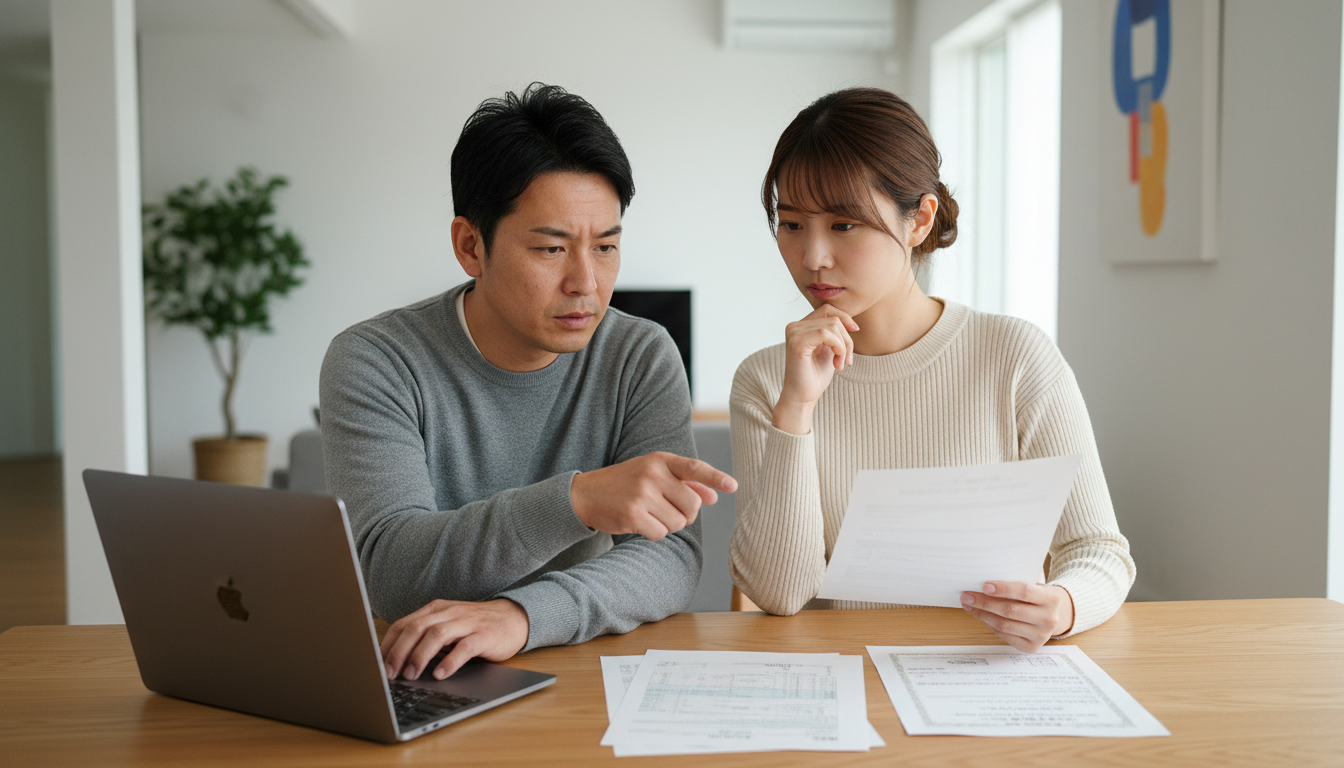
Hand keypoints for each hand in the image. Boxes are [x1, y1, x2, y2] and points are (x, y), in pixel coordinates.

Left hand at [380, 598, 528, 680]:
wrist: (514, 618)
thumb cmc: (476, 627)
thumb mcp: (448, 627)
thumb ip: (426, 637)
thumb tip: (396, 661)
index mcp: (436, 610)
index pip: (404, 624)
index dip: (388, 644)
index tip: (376, 664)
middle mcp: (449, 613)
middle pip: (416, 628)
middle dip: (399, 652)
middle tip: (389, 674)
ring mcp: (467, 623)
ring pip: (436, 635)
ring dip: (420, 656)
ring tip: (411, 675)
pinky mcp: (484, 635)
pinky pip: (464, 647)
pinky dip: (450, 661)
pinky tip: (441, 674)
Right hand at [570, 452, 736, 540]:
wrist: (586, 494)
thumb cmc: (626, 483)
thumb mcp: (653, 474)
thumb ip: (684, 483)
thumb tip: (713, 496)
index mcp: (660, 460)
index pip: (694, 468)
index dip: (716, 478)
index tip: (733, 486)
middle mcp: (652, 474)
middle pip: (692, 505)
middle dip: (685, 514)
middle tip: (667, 510)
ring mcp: (642, 495)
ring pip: (678, 522)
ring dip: (668, 524)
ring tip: (649, 513)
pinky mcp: (633, 515)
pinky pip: (661, 534)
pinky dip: (654, 533)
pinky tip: (640, 523)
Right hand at [772, 304, 858, 434]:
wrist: (802, 398)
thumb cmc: (814, 377)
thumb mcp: (829, 349)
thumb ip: (833, 333)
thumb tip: (848, 319)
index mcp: (800, 326)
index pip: (827, 310)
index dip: (845, 318)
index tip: (856, 331)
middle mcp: (794, 326)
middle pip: (832, 317)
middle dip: (846, 338)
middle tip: (847, 359)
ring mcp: (794, 333)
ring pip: (832, 325)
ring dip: (843, 346)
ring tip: (841, 363)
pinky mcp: (797, 342)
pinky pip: (826, 334)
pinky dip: (838, 347)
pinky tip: (837, 364)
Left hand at [960, 582, 1074, 652]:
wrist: (1055, 615)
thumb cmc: (1037, 596)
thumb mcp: (1034, 585)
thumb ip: (1014, 585)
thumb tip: (981, 586)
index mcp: (1052, 599)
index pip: (1024, 592)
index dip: (1003, 589)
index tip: (984, 586)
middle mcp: (1049, 619)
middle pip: (1011, 610)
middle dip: (985, 602)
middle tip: (967, 596)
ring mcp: (1041, 636)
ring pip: (1004, 625)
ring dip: (982, 614)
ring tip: (969, 605)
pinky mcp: (1031, 647)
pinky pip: (1004, 635)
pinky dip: (990, 625)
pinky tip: (981, 616)